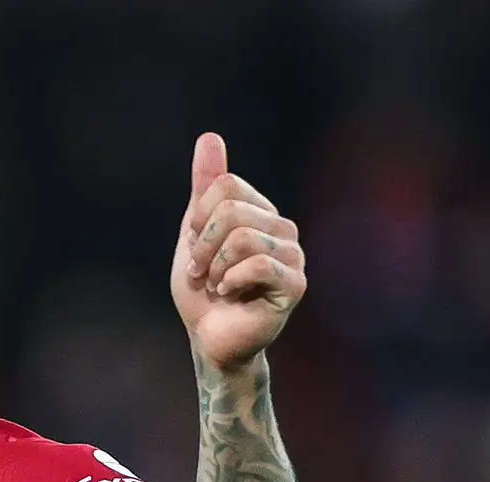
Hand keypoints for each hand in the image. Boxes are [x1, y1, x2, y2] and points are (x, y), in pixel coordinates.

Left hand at [169, 133, 306, 370]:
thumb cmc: (203, 290)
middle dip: (202, 246)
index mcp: (261, 212)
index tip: (194, 248)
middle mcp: (283, 229)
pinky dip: (230, 281)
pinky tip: (231, 295)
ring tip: (217, 286)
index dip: (198, 219)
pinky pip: (257, 265)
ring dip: (214, 268)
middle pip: (231, 211)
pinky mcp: (296, 284)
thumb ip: (205, 187)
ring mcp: (294, 256)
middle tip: (202, 273)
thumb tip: (209, 136)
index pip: (226, 185)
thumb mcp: (195, 233)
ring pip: (242, 238)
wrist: (210, 337)